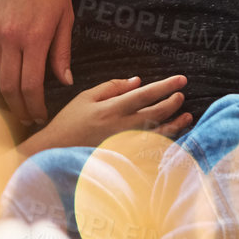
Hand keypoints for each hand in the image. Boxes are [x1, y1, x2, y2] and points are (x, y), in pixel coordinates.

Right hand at [0, 0, 75, 126]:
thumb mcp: (66, 17)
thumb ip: (62, 52)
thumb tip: (64, 81)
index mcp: (35, 38)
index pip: (31, 85)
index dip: (35, 106)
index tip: (41, 116)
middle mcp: (10, 38)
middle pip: (9, 86)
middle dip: (19, 108)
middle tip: (29, 118)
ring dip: (4, 94)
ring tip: (17, 102)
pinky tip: (0, 81)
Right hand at [30, 75, 191, 150]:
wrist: (52, 154)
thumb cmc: (68, 123)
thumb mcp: (85, 98)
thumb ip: (112, 87)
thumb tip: (137, 81)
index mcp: (111, 109)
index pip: (146, 94)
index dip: (166, 86)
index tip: (182, 80)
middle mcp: (120, 127)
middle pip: (156, 113)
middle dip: (173, 103)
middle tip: (181, 95)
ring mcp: (123, 145)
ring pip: (157, 134)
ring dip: (175, 124)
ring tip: (187, 116)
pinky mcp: (122, 158)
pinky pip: (149, 151)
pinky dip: (164, 144)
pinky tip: (172, 137)